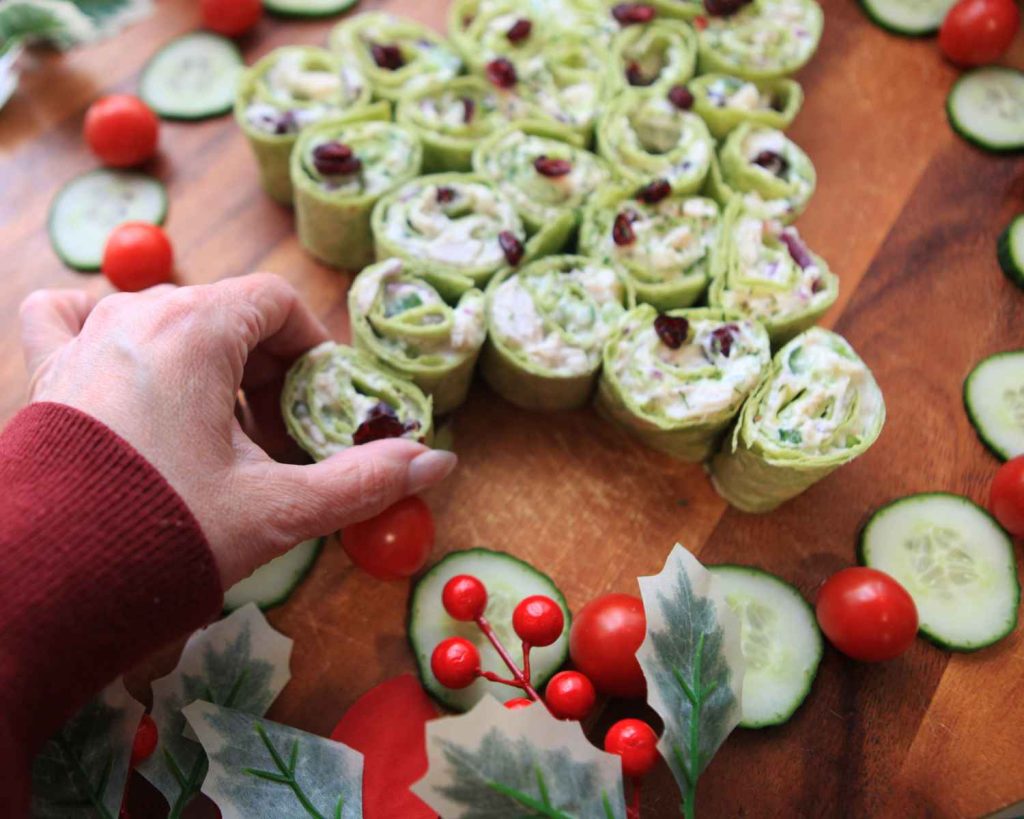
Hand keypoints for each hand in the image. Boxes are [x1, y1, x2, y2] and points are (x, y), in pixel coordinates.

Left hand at [18, 274, 456, 586]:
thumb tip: (437, 461)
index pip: (275, 303)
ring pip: (164, 319)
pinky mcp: (47, 370)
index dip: (312, 350)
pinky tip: (129, 372)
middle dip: (264, 369)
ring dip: (204, 362)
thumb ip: (364, 480)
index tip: (319, 404)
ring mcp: (82, 337)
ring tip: (216, 434)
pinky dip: (110, 333)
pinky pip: (73, 317)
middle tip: (276, 437)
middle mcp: (134, 314)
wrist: (47, 587)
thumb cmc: (167, 534)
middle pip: (225, 313)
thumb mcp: (278, 508)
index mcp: (195, 330)